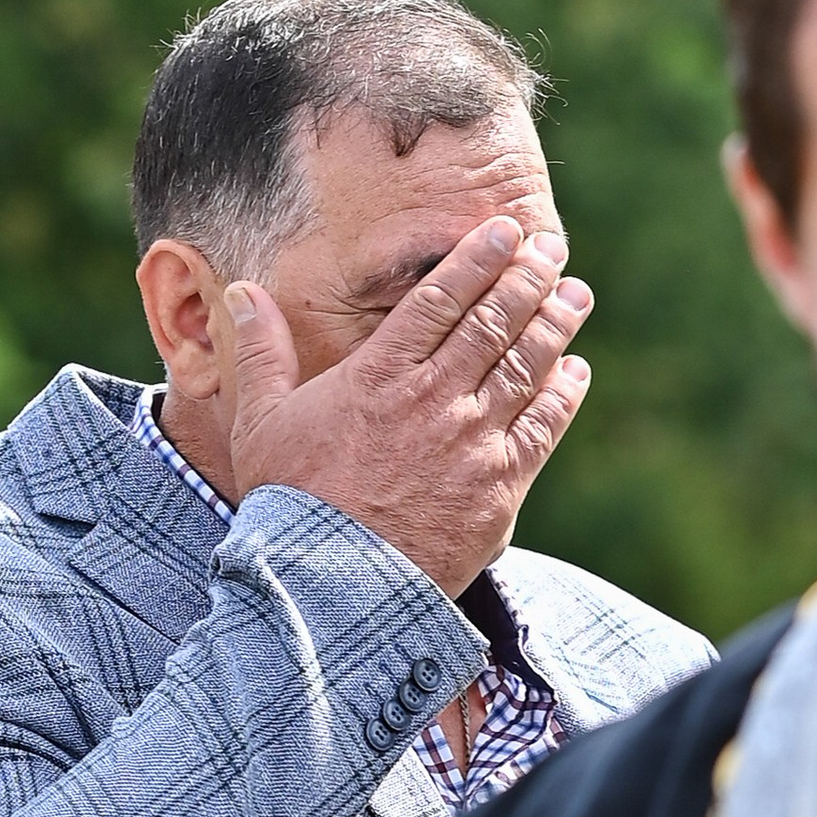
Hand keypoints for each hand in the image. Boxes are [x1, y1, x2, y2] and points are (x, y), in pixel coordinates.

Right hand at [226, 217, 593, 597]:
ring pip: (524, 367)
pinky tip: (574, 373)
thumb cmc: (289, 505)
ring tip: (573, 296)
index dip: (478, 259)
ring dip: (554, 325)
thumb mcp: (261, 421)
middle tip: (551, 251)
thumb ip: (260, 353)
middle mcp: (433, 398)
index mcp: (379, 374)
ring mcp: (471, 443)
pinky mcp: (499, 489)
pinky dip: (561, 395)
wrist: (330, 585)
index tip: (505, 231)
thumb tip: (242, 294)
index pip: (440, 298)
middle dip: (527, 280)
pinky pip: (541, 429)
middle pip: (493, 322)